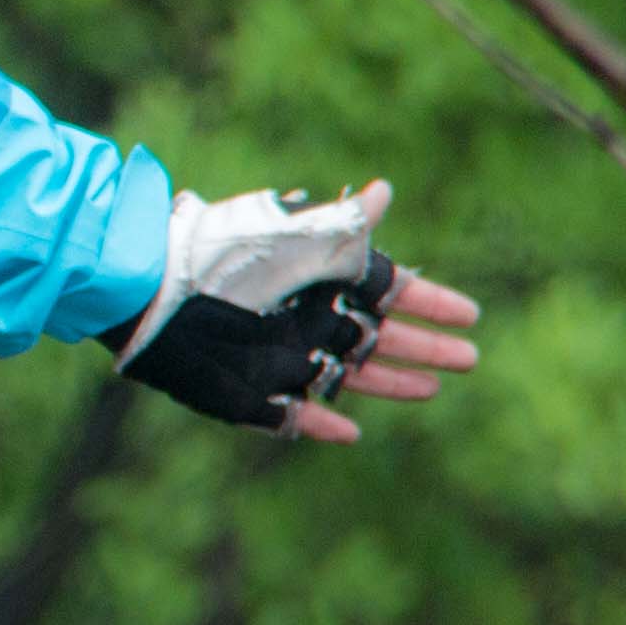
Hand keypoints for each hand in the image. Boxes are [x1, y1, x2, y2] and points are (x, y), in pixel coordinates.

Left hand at [113, 179, 481, 441]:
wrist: (155, 288)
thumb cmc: (228, 252)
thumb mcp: (294, 236)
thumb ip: (344, 225)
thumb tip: (384, 190)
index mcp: (319, 275)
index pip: (388, 291)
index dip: (429, 302)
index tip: (470, 315)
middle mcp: (304, 316)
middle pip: (378, 337)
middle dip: (424, 346)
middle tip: (469, 358)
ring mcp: (280, 356)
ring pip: (346, 375)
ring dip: (389, 384)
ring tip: (431, 390)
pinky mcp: (250, 393)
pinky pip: (292, 416)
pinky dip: (320, 424)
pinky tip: (352, 433)